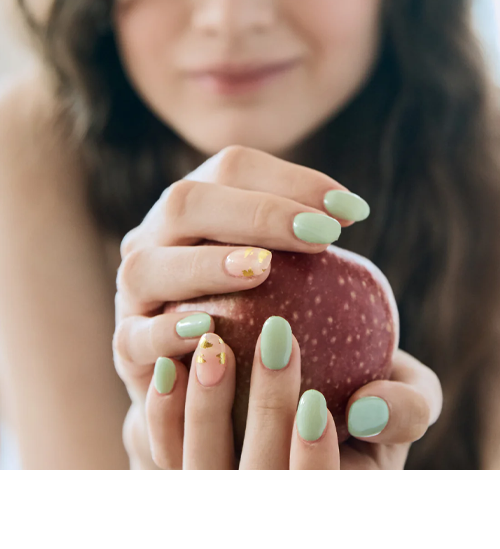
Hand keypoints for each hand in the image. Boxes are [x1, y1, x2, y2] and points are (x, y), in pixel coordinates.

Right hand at [112, 145, 354, 467]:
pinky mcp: (125, 346)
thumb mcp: (281, 270)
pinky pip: (134, 337)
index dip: (293, 180)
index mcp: (195, 208)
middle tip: (322, 234)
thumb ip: (301, 239)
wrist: (204, 379)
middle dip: (257, 213)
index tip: (353, 211)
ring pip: (150, 264)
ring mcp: (133, 292)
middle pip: (187, 202)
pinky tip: (209, 332)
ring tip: (263, 270)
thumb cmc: (257, 314)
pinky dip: (168, 333)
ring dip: (207, 264)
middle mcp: (155, 238)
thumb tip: (350, 211)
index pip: (234, 168)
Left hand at [143, 318, 441, 468]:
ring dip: (207, 411)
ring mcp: (222, 491)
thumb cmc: (364, 393)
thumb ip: (408, 407)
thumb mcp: (405, 398)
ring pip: (203, 472)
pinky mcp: (183, 465)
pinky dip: (162, 414)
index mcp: (333, 497)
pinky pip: (162, 453)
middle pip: (260, 481)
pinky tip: (169, 365)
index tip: (316, 403)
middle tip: (277, 338)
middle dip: (268, 410)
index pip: (319, 496)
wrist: (305, 388)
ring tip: (216, 348)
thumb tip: (367, 407)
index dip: (315, 463)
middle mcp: (272, 506)